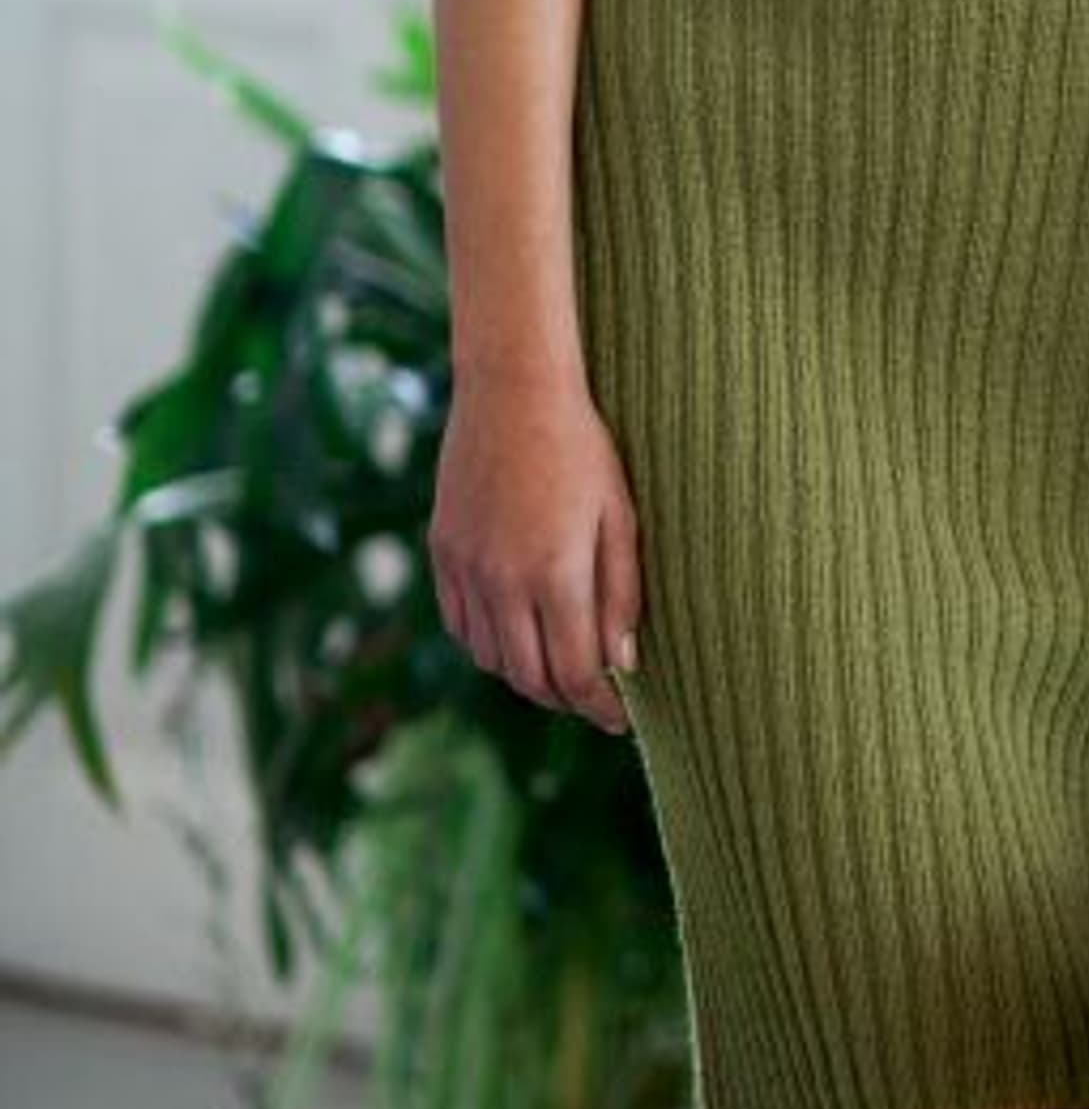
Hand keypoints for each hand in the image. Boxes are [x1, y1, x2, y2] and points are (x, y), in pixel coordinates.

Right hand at [430, 370, 643, 733]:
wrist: (512, 391)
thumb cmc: (581, 447)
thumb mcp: (619, 515)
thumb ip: (622, 592)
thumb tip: (624, 663)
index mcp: (554, 573)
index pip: (576, 671)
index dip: (601, 705)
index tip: (621, 717)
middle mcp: (503, 581)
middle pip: (530, 678)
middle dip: (566, 699)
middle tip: (593, 700)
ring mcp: (466, 569)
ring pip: (492, 659)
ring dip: (526, 675)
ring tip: (558, 667)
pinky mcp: (443, 553)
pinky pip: (461, 626)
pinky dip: (489, 644)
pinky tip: (515, 634)